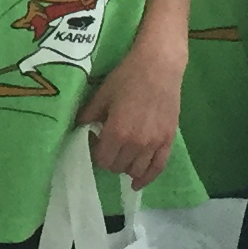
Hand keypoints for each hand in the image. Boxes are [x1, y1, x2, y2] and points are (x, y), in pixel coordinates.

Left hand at [76, 36, 185, 185]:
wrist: (159, 65)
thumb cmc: (127, 76)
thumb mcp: (102, 94)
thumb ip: (89, 115)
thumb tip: (79, 129)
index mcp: (117, 132)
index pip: (102, 160)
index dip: (95, 153)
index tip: (95, 141)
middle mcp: (136, 143)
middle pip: (118, 167)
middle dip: (110, 160)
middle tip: (108, 145)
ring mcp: (154, 144)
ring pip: (136, 170)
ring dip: (126, 167)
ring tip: (122, 156)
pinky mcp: (168, 140)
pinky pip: (158, 167)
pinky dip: (147, 178)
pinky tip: (138, 183)